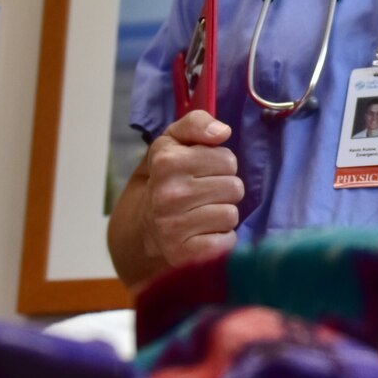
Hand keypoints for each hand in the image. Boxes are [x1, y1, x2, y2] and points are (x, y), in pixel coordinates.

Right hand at [107, 110, 242, 285]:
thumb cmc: (168, 178)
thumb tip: (223, 132)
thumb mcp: (174, 142)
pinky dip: (220, 239)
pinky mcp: (185, 254)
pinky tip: (203, 234)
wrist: (144, 227)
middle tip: (203, 195)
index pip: (227, 159)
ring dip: (222, 214)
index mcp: (166, 162)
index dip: (220, 164)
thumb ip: (197, 123)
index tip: (202, 171)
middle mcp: (168, 194)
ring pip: (231, 214)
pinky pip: (227, 241)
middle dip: (223, 189)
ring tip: (202, 214)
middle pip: (234, 187)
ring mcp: (174, 226)